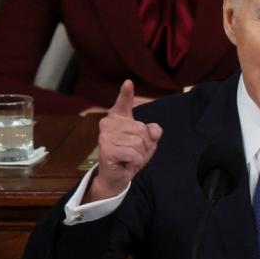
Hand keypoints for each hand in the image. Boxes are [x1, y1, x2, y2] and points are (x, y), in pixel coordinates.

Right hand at [85, 80, 161, 201]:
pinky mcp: (106, 149)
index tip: (129, 83)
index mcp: (118, 118)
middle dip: (145, 145)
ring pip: (138, 142)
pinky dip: (135, 161)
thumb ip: (153, 132)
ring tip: (130, 157)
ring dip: (139, 154)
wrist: (118, 176)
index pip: (123, 102)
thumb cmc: (131, 155)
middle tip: (135, 152)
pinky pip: (132, 153)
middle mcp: (108, 123)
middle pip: (141, 129)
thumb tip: (154, 131)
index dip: (126, 93)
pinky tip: (127, 163)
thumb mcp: (147, 143)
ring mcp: (105, 135)